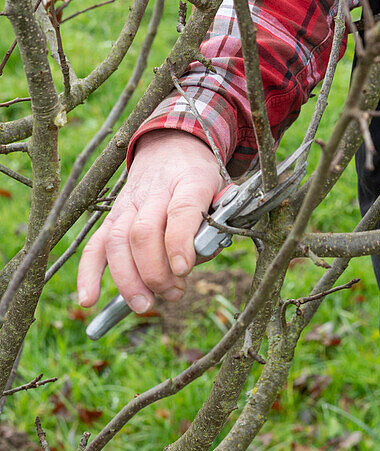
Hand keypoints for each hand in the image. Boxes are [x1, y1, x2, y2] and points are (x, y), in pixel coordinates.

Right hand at [77, 131, 225, 312]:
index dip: (179, 241)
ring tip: (145, 304)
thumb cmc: (199, 176)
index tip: (183, 269)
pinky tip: (89, 299)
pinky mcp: (112, 216)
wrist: (171, 146)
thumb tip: (204, 251)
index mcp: (190, 180)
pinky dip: (88, 273)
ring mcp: (129, 203)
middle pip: (144, 232)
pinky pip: (95, 245)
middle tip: (173, 293)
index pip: (181, 209)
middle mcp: (155, 191)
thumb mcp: (221, 188)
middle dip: (156, 272)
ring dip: (129, 279)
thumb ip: (218, 220)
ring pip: (118, 241)